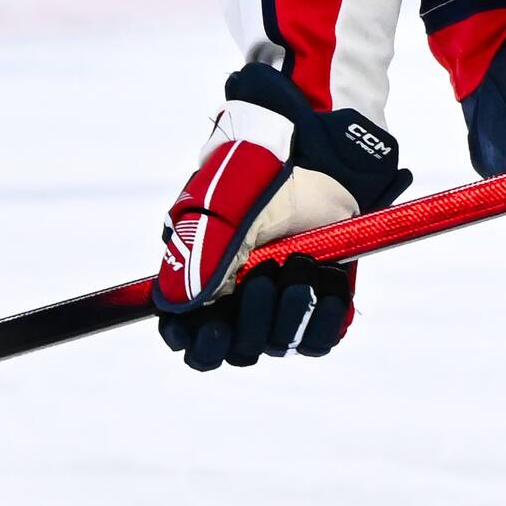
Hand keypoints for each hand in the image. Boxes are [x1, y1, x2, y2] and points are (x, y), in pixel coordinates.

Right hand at [156, 53, 406, 367]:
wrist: (321, 155)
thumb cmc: (261, 173)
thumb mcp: (225, 207)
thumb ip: (201, 253)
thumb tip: (178, 306)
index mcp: (200, 279)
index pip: (186, 338)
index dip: (195, 343)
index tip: (213, 325)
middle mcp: (238, 300)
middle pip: (233, 351)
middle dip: (250, 324)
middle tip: (264, 279)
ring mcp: (279, 303)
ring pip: (277, 345)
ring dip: (290, 312)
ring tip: (301, 263)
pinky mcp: (319, 301)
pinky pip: (319, 339)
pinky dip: (324, 318)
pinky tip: (327, 281)